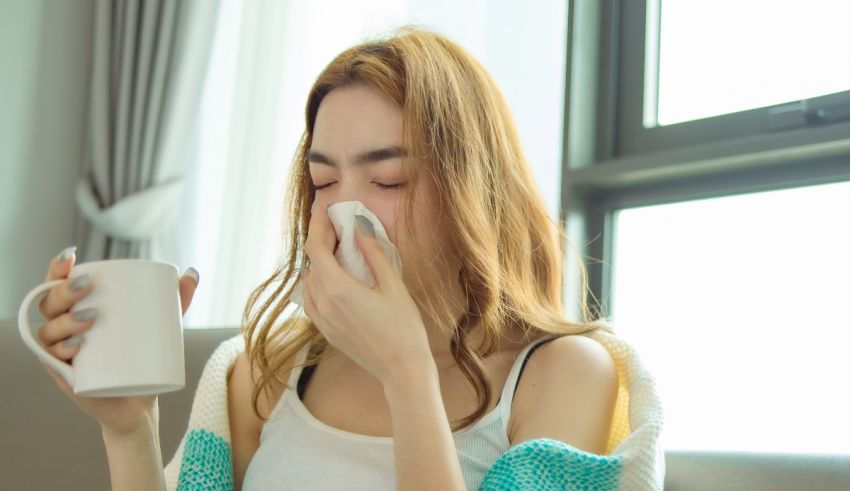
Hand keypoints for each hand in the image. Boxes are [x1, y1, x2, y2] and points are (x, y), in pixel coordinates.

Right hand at [35, 247, 198, 436]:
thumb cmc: (142, 357)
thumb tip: (192, 273)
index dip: (56, 268)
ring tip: (91, 317)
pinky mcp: (66, 378)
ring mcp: (61, 355)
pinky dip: (61, 352)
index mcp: (75, 311)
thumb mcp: (159, 326)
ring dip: (64, 321)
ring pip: (48, 332)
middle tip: (87, 285)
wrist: (140, 401)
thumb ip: (175, 300)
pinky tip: (75, 346)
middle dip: (63, 291)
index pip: (57, 285)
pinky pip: (52, 362)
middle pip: (49, 304)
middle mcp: (61, 331)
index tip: (71, 256)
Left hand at [302, 203, 432, 385]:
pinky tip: (330, 278)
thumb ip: (374, 254)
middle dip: (319, 239)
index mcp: (339, 289)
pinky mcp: (327, 332)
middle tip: (333, 224)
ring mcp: (323, 320)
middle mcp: (325, 304)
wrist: (402, 370)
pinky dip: (316, 283)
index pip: (316, 248)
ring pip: (309, 282)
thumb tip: (360, 227)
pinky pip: (312, 301)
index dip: (318, 225)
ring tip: (334, 248)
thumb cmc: (404, 328)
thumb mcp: (393, 286)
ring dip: (317, 262)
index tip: (324, 209)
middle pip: (311, 262)